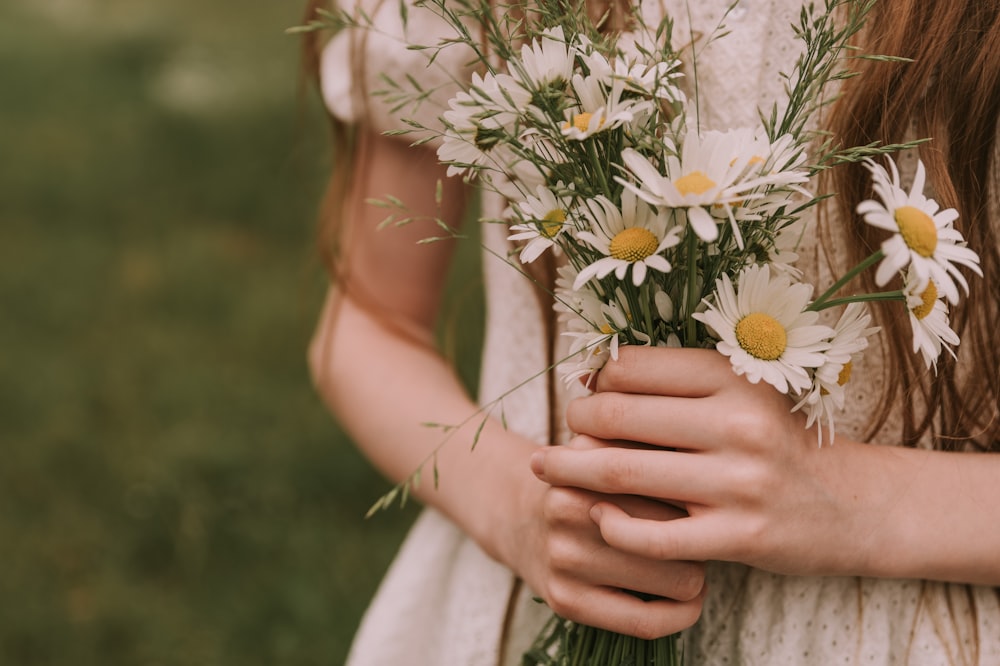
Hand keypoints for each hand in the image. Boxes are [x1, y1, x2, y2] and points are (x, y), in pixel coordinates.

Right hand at [506, 438, 704, 638]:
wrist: (517, 515)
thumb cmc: (586, 477)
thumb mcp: (609, 442)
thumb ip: (654, 439)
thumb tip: (714, 461)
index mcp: (587, 461)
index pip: (678, 481)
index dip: (704, 491)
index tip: (707, 495)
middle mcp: (570, 508)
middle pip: (684, 529)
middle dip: (701, 533)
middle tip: (698, 531)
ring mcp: (565, 557)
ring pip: (678, 579)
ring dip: (695, 575)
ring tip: (688, 562)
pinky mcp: (566, 600)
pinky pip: (646, 623)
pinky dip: (681, 615)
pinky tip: (687, 601)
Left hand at [531, 346, 881, 577]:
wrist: (848, 505)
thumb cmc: (777, 441)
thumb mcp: (741, 393)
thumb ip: (677, 383)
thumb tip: (595, 372)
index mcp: (734, 378)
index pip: (635, 368)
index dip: (595, 378)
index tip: (583, 390)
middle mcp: (737, 423)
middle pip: (619, 416)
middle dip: (575, 422)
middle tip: (560, 432)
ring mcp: (739, 482)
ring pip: (625, 471)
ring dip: (572, 470)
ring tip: (546, 469)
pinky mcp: (739, 536)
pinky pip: (653, 536)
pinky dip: (614, 526)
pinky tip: (599, 517)